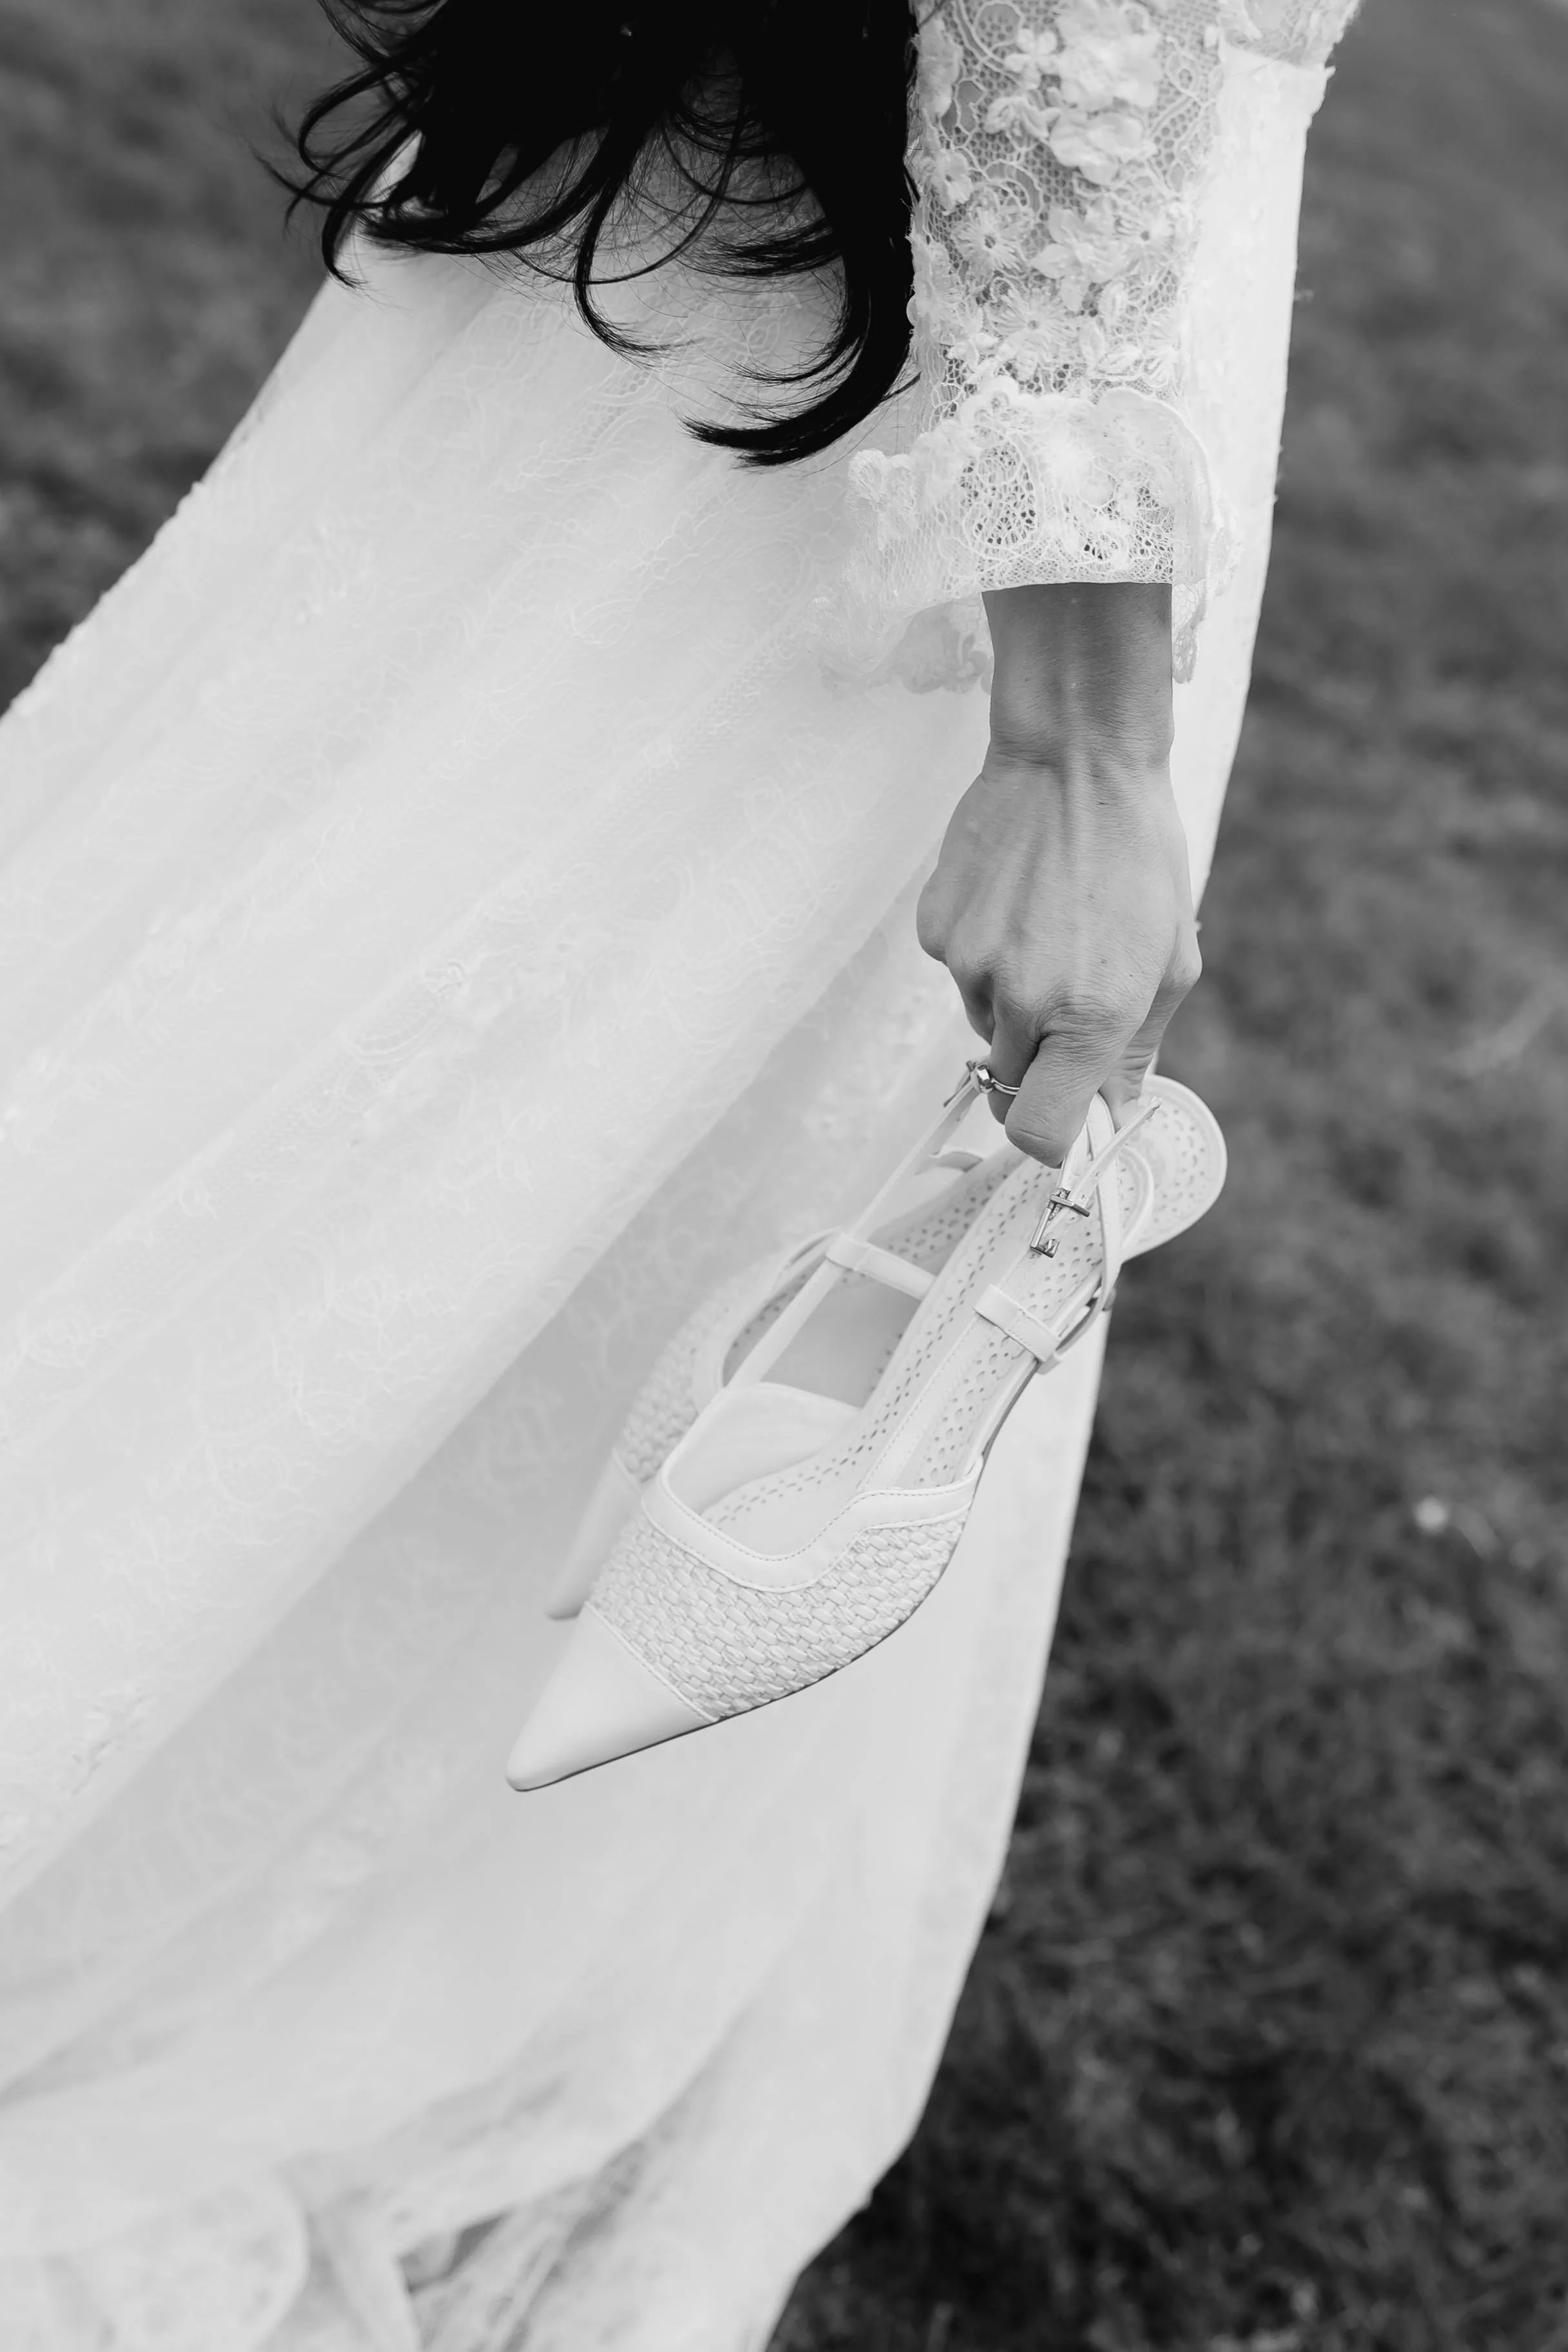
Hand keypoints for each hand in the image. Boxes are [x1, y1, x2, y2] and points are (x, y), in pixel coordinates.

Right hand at [915, 582, 1200, 1165]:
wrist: (1074, 759)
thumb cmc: (1137, 860)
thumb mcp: (1169, 963)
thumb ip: (1134, 1051)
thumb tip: (1111, 1115)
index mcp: (1090, 1018)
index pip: (1039, 1134)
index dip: (1049, 1141)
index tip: (1064, 1123)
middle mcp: (1022, 1002)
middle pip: (1010, 1081)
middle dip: (1039, 1059)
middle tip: (1070, 998)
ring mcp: (968, 966)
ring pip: (983, 1023)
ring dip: (1013, 1000)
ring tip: (1049, 930)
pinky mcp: (935, 931)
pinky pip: (957, 973)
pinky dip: (983, 954)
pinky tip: (1017, 903)